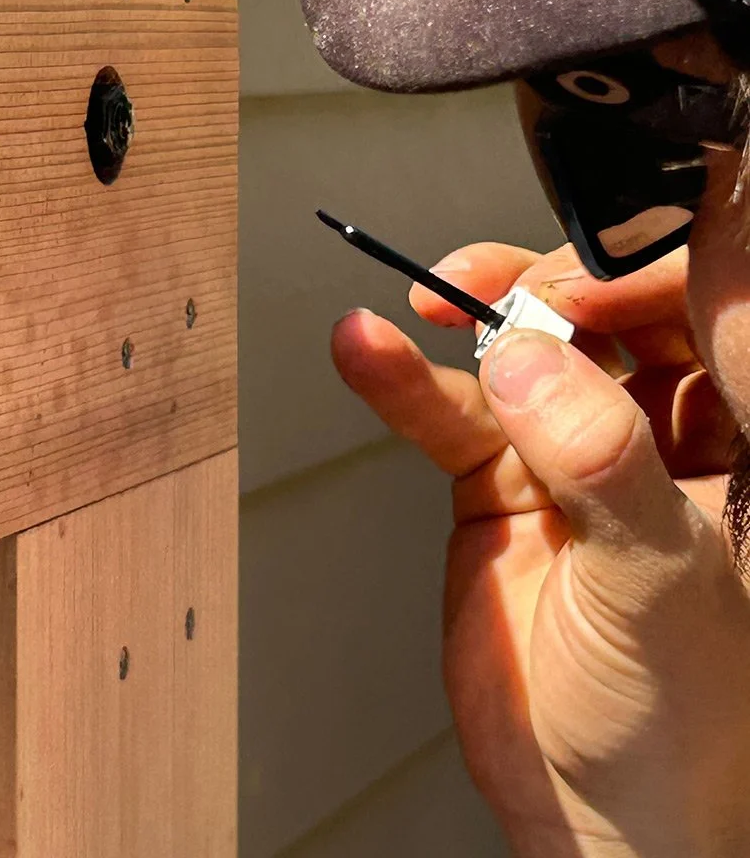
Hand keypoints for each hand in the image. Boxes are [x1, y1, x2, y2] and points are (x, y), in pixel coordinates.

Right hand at [331, 243, 749, 856]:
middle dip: (546, 288)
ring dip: (466, 319)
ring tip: (424, 304)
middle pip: (601, 315)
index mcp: (733, 441)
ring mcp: (570, 452)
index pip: (701, 313)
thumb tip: (531, 364)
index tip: (578, 285)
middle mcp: (656, 431)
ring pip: (521, 351)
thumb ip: (603, 465)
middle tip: (500, 298)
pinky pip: (450, 415)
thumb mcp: (662, 585)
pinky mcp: (500, 483)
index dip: (639, 278)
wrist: (594, 812)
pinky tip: (369, 353)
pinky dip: (404, 383)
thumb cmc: (681, 719)